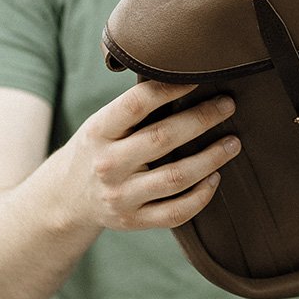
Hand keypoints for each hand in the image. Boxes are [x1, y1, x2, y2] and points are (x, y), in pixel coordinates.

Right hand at [65, 81, 239, 231]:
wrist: (65, 199)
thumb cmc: (98, 149)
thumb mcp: (101, 124)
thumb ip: (134, 109)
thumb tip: (184, 78)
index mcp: (98, 132)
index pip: (136, 104)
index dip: (170, 88)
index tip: (199, 77)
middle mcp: (107, 165)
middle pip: (163, 138)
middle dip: (202, 119)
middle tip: (228, 105)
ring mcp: (120, 197)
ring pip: (176, 177)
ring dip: (212, 158)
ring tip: (233, 143)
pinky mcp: (133, 221)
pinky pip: (176, 212)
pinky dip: (202, 195)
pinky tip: (215, 177)